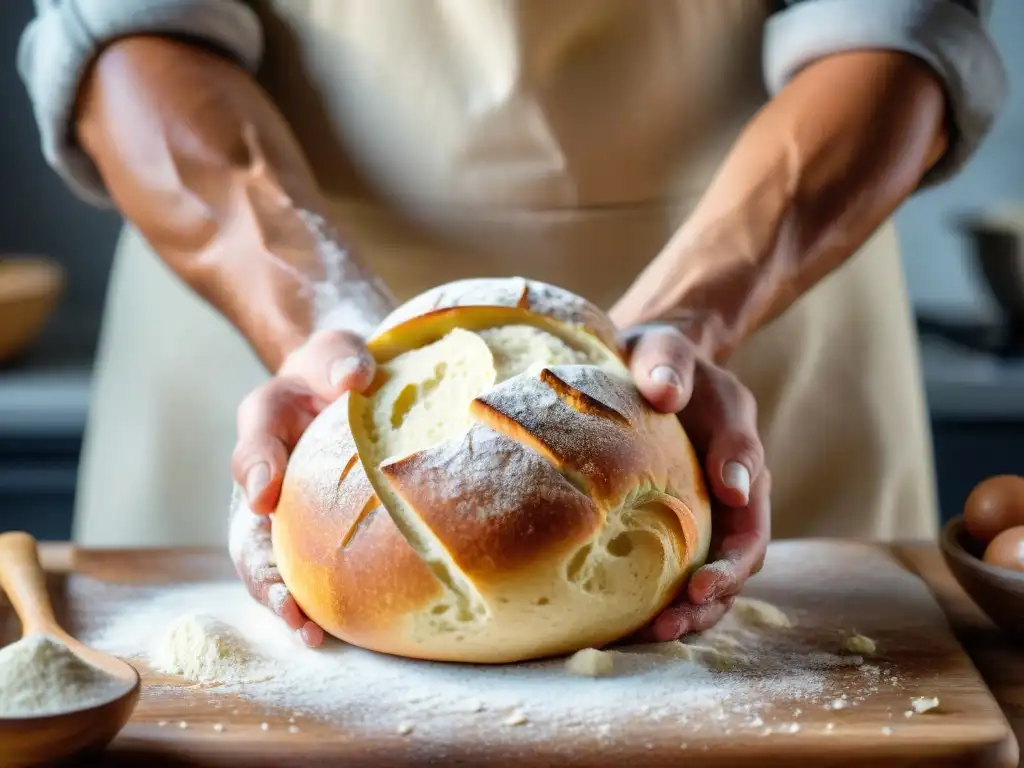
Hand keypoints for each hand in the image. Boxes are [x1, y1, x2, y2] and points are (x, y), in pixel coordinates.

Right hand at [228, 329, 375, 646]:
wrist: (342, 383)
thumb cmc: (339, 367)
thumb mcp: (338, 350)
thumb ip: (341, 358)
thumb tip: (354, 380)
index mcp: (266, 418)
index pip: (254, 440)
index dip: (258, 468)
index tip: (266, 496)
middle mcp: (262, 469)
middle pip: (245, 522)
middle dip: (260, 565)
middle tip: (283, 600)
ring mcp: (279, 505)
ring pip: (264, 557)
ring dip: (280, 597)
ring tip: (306, 633)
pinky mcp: (303, 528)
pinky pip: (298, 566)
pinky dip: (309, 599)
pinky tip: (331, 631)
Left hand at [620, 323, 769, 642]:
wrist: (644, 366)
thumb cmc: (659, 359)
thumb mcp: (667, 351)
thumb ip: (671, 368)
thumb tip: (668, 398)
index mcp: (739, 460)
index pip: (750, 520)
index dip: (732, 561)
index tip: (700, 584)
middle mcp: (729, 497)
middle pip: (735, 564)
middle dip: (710, 599)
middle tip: (670, 621)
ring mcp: (703, 517)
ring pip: (710, 580)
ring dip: (688, 612)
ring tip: (648, 635)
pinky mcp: (673, 529)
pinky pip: (674, 573)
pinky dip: (659, 600)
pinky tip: (625, 621)